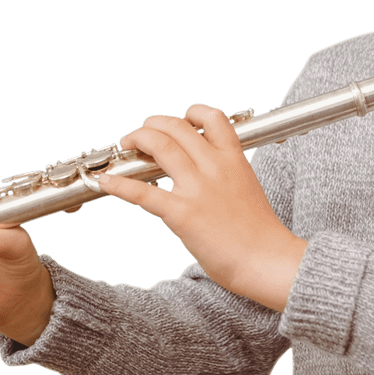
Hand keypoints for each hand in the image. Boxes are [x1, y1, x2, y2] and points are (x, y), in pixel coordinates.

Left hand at [96, 104, 306, 310]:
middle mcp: (215, 167)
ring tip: (127, 144)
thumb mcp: (247, 189)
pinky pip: (142, 193)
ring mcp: (198, 188)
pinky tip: (105, 181)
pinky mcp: (182, 214)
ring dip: (137, 139)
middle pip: (177, 126)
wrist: (267, 261)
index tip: (179, 122)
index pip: (212, 117)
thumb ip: (226, 175)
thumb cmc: (260, 234)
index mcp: (234, 160)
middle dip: (152, 124)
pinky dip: (119, 184)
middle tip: (140, 134)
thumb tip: (203, 173)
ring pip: (160, 145)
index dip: (191, 113)